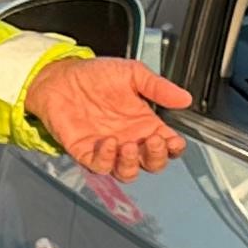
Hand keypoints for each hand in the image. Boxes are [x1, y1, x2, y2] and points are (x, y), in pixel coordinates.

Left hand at [27, 53, 192, 178]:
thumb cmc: (96, 75)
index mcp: (145, 124)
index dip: (174, 148)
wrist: (61, 77)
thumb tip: (185, 98)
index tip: (174, 141)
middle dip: (156, 157)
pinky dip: (106, 159)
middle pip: (151, 164)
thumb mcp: (133, 73)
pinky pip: (100, 167)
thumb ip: (158, 87)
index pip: (167, 146)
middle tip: (154, 141)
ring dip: (131, 164)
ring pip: (127, 173)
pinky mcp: (86, 153)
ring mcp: (108, 149)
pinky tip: (107, 142)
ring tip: (128, 145)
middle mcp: (130, 140)